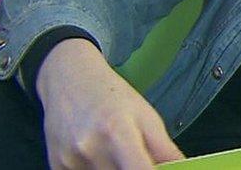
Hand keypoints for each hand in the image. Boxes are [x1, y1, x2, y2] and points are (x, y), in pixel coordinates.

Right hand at [37, 38, 184, 169]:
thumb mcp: (146, 116)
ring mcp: (69, 160)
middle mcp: (90, 148)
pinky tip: (94, 155)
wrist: (68, 78)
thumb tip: (183, 168)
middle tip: (135, 155)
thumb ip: (165, 150)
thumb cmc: (111, 96)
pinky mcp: (56, 166)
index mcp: (118, 131)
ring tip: (113, 152)